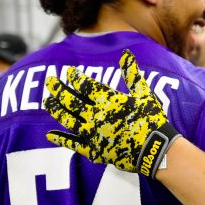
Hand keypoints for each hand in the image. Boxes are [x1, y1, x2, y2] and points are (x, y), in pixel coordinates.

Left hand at [44, 50, 180, 177]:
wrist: (156, 149)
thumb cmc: (152, 119)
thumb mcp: (144, 94)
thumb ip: (132, 74)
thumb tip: (126, 54)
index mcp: (108, 100)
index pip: (85, 85)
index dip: (75, 78)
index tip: (69, 72)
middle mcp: (96, 115)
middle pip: (71, 101)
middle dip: (59, 90)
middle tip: (49, 81)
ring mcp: (93, 134)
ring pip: (68, 120)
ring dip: (56, 110)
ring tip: (48, 102)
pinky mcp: (94, 150)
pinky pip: (73, 144)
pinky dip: (61, 139)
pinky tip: (50, 135)